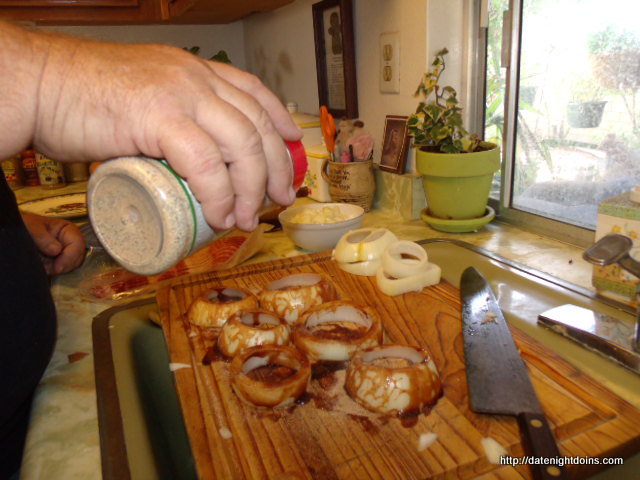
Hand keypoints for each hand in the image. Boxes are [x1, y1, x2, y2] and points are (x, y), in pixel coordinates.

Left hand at [20, 212, 85, 274]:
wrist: (16, 233)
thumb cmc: (25, 225)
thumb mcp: (32, 227)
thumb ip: (43, 237)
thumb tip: (56, 251)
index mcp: (68, 229)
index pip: (77, 244)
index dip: (69, 257)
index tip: (57, 268)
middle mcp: (71, 241)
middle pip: (78, 257)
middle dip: (65, 265)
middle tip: (48, 269)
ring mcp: (67, 251)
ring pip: (72, 265)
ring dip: (60, 269)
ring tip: (45, 268)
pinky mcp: (60, 260)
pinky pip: (64, 269)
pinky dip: (56, 271)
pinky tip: (45, 269)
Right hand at [33, 36, 301, 230]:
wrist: (36, 85)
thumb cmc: (79, 97)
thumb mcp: (140, 97)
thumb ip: (168, 118)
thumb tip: (186, 160)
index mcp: (193, 70)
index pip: (253, 90)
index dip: (280, 119)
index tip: (295, 144)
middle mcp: (194, 77)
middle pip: (257, 123)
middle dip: (276, 166)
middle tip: (279, 198)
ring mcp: (178, 94)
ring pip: (240, 144)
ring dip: (251, 188)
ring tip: (247, 218)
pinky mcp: (157, 116)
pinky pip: (204, 161)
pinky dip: (219, 193)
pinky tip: (220, 214)